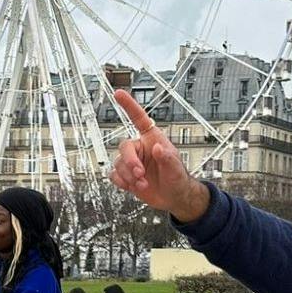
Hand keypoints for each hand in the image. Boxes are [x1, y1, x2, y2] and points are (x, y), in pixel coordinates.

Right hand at [108, 90, 211, 220]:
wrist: (173, 198)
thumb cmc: (178, 179)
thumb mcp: (176, 168)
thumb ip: (167, 158)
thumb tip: (158, 148)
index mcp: (152, 140)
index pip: (139, 119)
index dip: (129, 106)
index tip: (119, 94)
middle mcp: (140, 149)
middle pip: (124, 147)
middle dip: (130, 162)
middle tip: (140, 174)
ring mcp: (132, 163)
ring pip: (118, 163)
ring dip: (128, 176)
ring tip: (142, 184)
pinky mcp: (126, 176)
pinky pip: (114, 175)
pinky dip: (121, 182)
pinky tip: (133, 187)